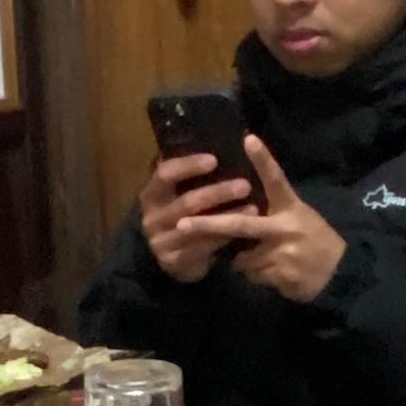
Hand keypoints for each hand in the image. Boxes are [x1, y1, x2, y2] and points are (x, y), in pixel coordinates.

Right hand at [139, 149, 258, 286]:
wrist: (171, 257)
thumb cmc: (182, 215)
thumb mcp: (178, 194)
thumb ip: (189, 176)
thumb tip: (216, 143)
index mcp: (152, 194)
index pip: (165, 174)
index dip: (188, 166)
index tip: (214, 159)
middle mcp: (152, 217)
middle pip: (186, 202)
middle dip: (217, 193)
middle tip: (245, 185)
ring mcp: (161, 242)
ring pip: (197, 227)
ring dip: (227, 216)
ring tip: (254, 207)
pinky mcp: (173, 262)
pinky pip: (202, 248)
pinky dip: (224, 238)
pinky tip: (244, 231)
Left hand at [220, 139, 347, 308]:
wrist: (339, 274)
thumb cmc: (316, 240)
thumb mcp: (299, 217)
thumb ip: (272, 213)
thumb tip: (238, 210)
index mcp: (291, 207)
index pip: (276, 179)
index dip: (263, 159)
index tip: (248, 138)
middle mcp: (286, 227)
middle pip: (240, 225)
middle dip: (209, 225)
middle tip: (183, 223)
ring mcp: (282, 252)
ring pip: (242, 256)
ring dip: (244, 259)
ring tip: (268, 258)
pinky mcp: (278, 274)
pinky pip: (251, 274)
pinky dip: (255, 273)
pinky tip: (274, 272)